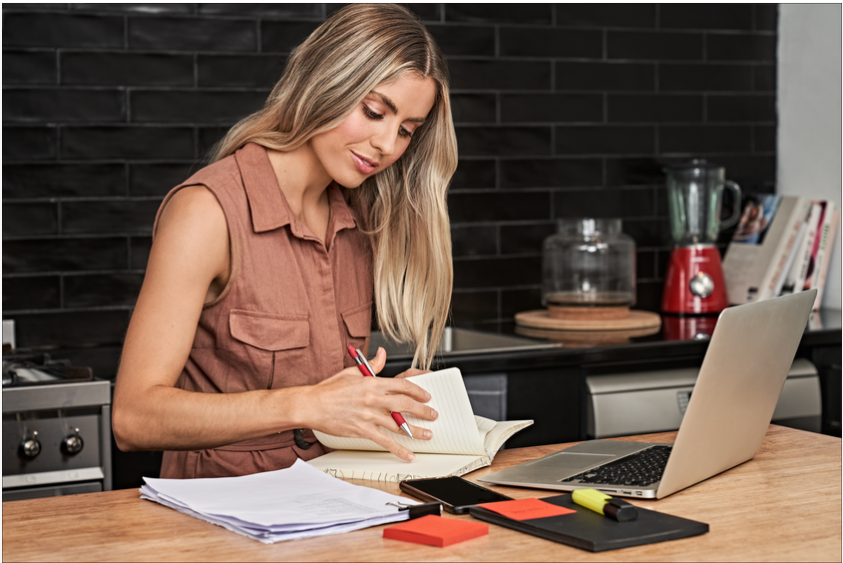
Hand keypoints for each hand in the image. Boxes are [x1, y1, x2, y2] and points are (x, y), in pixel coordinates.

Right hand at [300, 348, 437, 461]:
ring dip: (416, 431)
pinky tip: (408, 454)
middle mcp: (373, 399)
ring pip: (399, 425)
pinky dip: (398, 449)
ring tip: (428, 434)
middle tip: (433, 414)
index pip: (402, 385)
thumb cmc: (329, 390)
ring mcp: (368, 416)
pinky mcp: (362, 430)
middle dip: (423, 410)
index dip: (418, 391)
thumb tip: (382, 354)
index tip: (426, 396)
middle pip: (405, 404)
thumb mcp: (352, 372)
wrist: (311, 405)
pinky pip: (385, 441)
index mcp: (372, 383)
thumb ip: (372, 365)